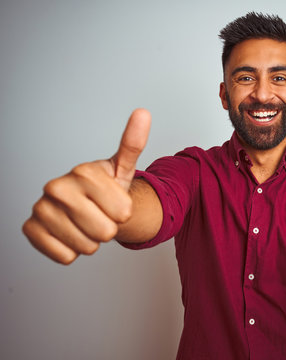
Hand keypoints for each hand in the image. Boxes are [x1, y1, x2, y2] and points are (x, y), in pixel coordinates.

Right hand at [22, 109, 151, 263]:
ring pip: (86, 247)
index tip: (114, 201)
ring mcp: (40, 208)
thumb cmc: (105, 188)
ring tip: (86, 223)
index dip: (124, 212)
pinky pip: (65, 257)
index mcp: (83, 172)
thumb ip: (133, 143)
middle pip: (105, 232)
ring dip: (91, 241)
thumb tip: (143, 112)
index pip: (124, 213)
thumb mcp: (122, 168)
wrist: (82, 204)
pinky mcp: (30, 229)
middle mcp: (56, 187)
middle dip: (109, 228)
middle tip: (100, 214)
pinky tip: (69, 233)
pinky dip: (72, 251)